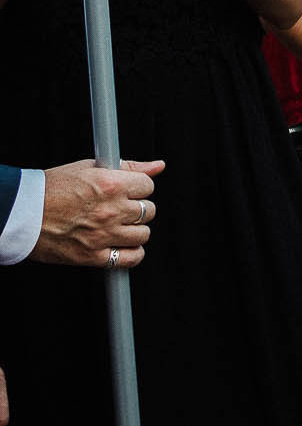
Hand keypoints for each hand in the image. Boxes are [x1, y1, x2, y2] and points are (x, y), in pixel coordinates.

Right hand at [28, 159, 163, 267]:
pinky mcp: (92, 256)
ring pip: (143, 234)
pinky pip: (130, 259)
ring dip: (134, 230)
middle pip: (149, 210)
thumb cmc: (49, 189)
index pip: (148, 186)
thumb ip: (128, 166)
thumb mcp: (88, 167)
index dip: (139, 187)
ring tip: (118, 226)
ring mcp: (103, 235)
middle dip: (137, 208)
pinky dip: (131, 254)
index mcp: (111, 185)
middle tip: (120, 208)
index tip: (129, 190)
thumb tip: (158, 166)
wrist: (19, 214)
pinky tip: (122, 246)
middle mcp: (111, 210)